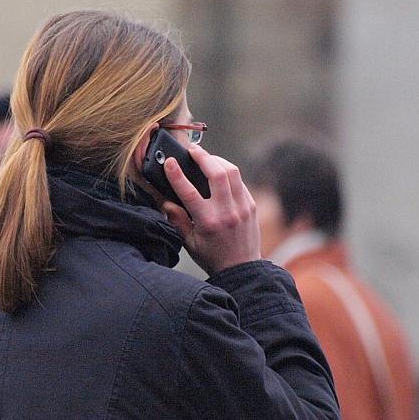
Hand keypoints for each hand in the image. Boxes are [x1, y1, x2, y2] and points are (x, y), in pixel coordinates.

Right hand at [162, 145, 259, 274]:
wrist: (241, 269)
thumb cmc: (212, 256)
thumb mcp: (189, 243)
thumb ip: (177, 220)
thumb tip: (167, 201)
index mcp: (208, 222)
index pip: (189, 192)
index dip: (177, 174)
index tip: (169, 162)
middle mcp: (227, 212)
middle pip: (217, 173)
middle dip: (203, 157)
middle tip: (192, 150)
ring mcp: (242, 207)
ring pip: (232, 172)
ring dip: (217, 160)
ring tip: (206, 157)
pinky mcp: (251, 205)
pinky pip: (240, 182)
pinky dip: (228, 173)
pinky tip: (219, 172)